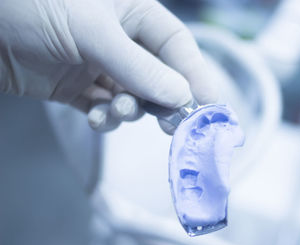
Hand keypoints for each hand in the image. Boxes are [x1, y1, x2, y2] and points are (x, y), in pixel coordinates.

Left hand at [0, 0, 216, 132]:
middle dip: (163, 99)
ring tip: (116, 109)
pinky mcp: (79, 88)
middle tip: (171, 123)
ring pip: (133, 96)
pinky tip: (96, 117)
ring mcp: (99, 65)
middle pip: (159, 75)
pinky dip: (105, 118)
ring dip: (130, 109)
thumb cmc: (33, 8)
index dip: (194, 73)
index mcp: (132, 12)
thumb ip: (139, 67)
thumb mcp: (92, 32)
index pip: (175, 45)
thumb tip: (182, 95)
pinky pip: (105, 108)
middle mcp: (120, 40)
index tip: (209, 104)